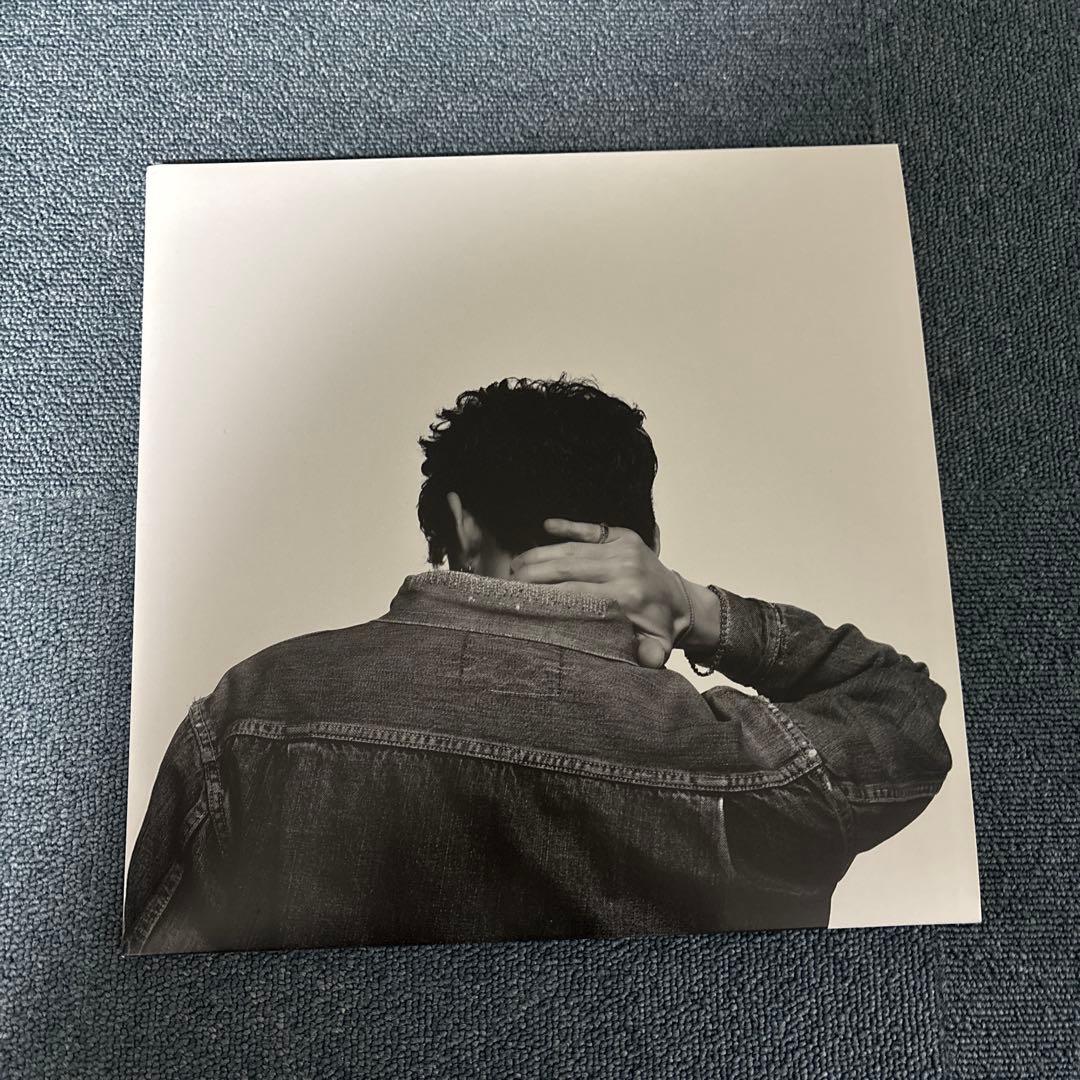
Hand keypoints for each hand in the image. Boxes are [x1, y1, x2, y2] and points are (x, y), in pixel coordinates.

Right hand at [510, 519, 688, 668]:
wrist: (685, 603)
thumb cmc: (659, 628)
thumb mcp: (655, 648)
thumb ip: (646, 655)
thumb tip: (641, 659)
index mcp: (627, 596)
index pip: (575, 593)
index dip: (545, 594)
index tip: (520, 599)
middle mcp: (624, 568)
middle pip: (567, 568)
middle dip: (534, 573)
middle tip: (509, 581)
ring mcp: (624, 549)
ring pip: (573, 549)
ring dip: (541, 554)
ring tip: (516, 564)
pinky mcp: (625, 536)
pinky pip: (592, 529)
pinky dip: (568, 526)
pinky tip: (546, 525)